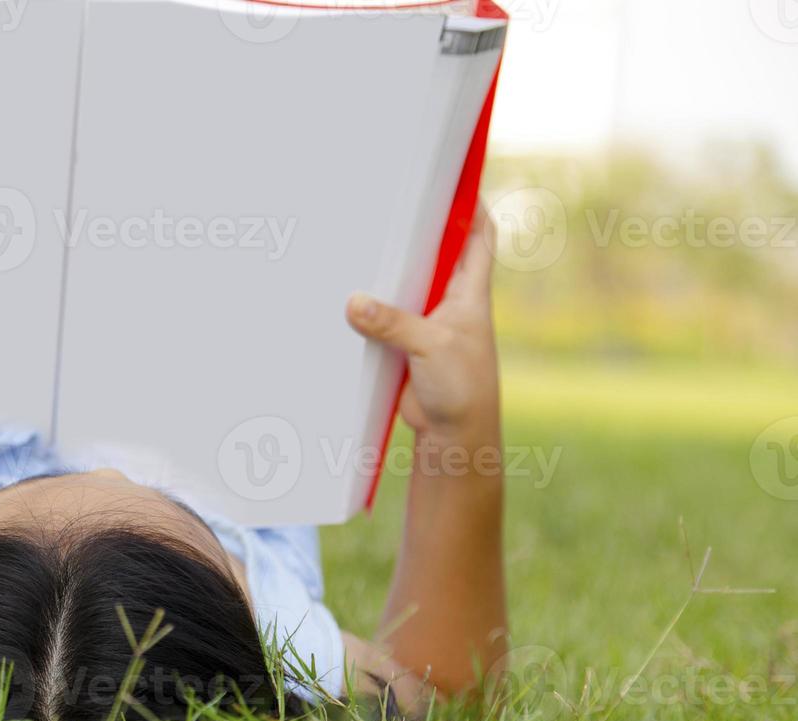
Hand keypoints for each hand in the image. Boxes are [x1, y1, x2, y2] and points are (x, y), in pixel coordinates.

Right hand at [345, 204, 498, 443]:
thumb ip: (393, 323)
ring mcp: (426, 325)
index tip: (456, 180)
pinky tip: (347, 298)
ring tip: (361, 245)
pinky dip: (368, 309)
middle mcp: (449, 304)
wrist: (455, 435)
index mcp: (470, 294)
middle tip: (391, 205)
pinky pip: (384, 318)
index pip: (479, 237)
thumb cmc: (463, 388)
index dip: (472, 207)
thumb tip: (353, 303)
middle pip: (435, 255)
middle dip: (417, 233)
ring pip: (405, 287)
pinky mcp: (404, 347)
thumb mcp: (431, 347)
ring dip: (387, 273)